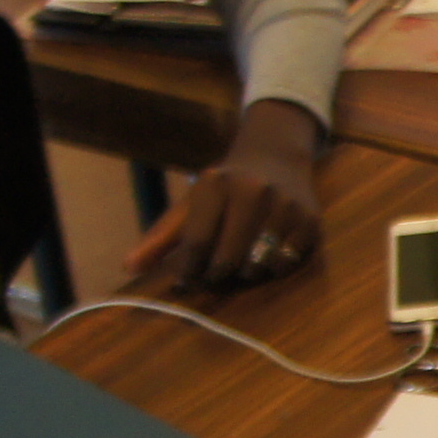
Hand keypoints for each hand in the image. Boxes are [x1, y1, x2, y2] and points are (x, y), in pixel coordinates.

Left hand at [129, 100, 322, 297]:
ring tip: (239, 266)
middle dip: (215, 277)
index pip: (196, 243)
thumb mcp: (190, 203)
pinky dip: (272, 270)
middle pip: (227, 258)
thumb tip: (128, 267)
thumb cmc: (225, 187)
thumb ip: (161, 237)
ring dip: (245, 276)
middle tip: (213, 277)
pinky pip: (286, 264)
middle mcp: (252, 191)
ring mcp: (284, 206)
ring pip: (258, 266)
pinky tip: (265, 258)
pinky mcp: (309, 221)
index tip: (186, 281)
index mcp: (215, 184)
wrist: (276, 156)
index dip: (188, 271)